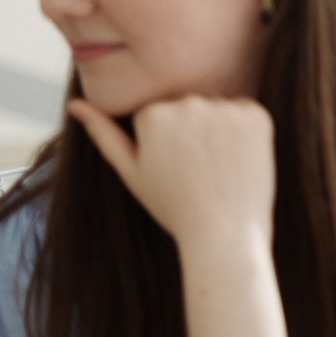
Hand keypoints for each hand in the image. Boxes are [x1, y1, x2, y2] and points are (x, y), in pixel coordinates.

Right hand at [69, 96, 275, 257]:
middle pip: (187, 106)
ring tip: (217, 168)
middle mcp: (189, 103)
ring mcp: (226, 108)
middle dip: (190, 132)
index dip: (162, 143)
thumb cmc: (173, 207)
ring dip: (217, 130)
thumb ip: (104, 134)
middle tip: (196, 171)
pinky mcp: (258, 116)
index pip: (155, 113)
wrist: (225, 233)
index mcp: (153, 114)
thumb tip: (76, 103)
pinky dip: (245, 132)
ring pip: (216, 109)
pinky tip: (238, 161)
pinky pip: (246, 113)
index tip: (171, 168)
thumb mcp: (132, 173)